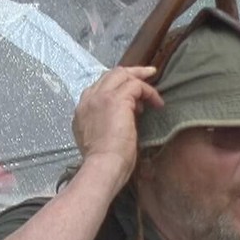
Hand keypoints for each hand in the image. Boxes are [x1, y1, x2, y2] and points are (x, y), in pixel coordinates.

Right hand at [71, 66, 162, 181]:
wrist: (102, 166)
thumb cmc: (104, 161)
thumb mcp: (98, 138)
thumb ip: (105, 122)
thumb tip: (124, 116)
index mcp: (82, 110)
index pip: (100, 87)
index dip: (118, 86)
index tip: (132, 93)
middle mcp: (89, 99)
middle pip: (110, 75)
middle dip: (130, 73)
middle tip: (147, 74)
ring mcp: (101, 97)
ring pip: (122, 74)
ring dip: (141, 80)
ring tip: (154, 92)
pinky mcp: (116, 100)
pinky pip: (136, 85)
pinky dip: (148, 92)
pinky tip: (157, 104)